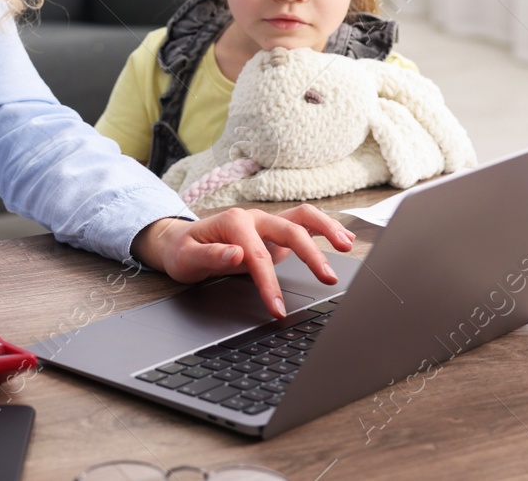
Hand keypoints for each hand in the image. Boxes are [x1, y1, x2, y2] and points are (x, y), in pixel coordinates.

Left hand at [132, 205, 355, 318]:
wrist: (180, 242)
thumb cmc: (184, 251)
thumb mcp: (187, 257)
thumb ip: (211, 256)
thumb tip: (235, 254)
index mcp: (233, 223)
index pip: (258, 256)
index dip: (269, 283)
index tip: (278, 308)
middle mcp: (254, 218)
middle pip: (289, 230)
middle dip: (311, 254)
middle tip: (327, 278)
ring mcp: (267, 223)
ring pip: (303, 218)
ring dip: (326, 229)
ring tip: (347, 245)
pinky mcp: (275, 232)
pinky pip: (304, 224)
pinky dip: (325, 228)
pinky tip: (343, 238)